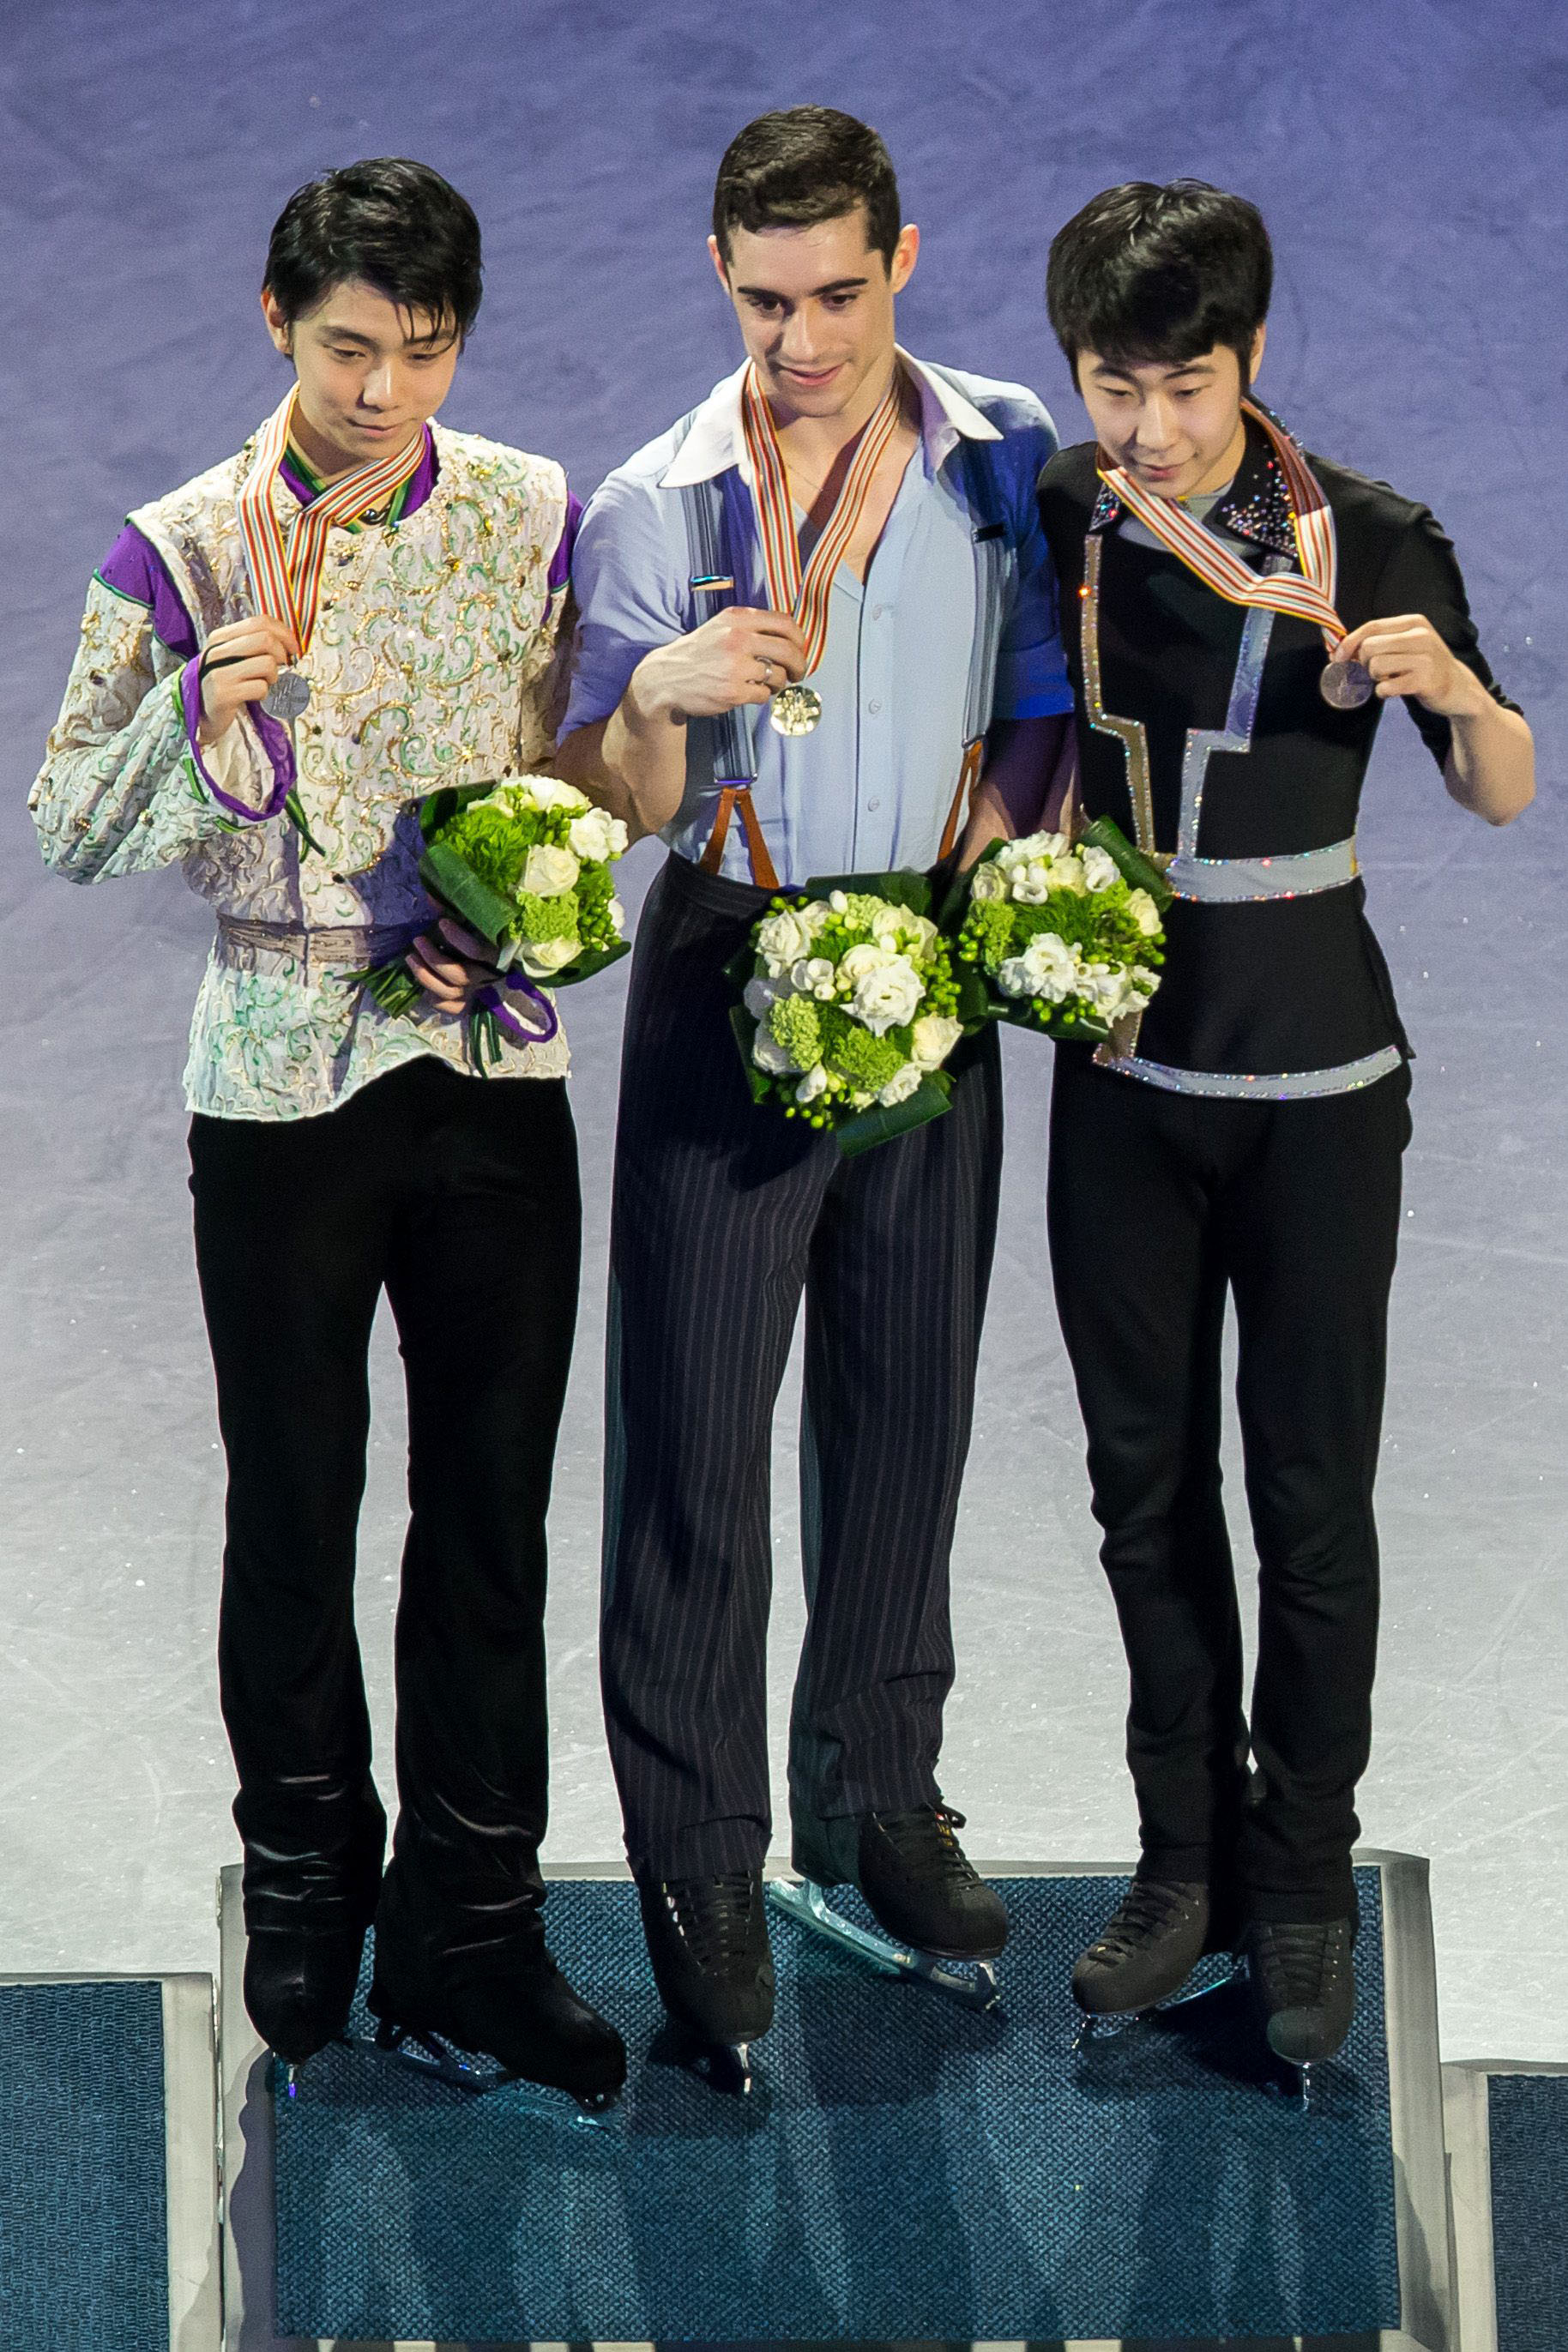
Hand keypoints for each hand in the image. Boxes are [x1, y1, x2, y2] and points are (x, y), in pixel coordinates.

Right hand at [196, 616, 299, 743]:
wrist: (201, 712)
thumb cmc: (226, 683)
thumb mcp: (234, 658)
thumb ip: (254, 645)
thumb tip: (288, 641)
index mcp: (220, 637)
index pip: (260, 621)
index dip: (284, 633)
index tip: (293, 649)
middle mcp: (217, 651)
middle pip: (266, 639)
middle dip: (282, 655)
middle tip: (281, 668)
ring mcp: (218, 672)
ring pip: (267, 663)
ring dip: (274, 677)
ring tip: (264, 683)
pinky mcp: (224, 694)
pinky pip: (261, 688)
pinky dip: (265, 694)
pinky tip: (254, 697)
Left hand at [407, 918, 499, 1014]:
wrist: (499, 969)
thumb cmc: (483, 938)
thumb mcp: (473, 924)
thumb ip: (454, 911)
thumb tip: (430, 896)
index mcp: (495, 956)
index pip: (476, 951)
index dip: (457, 938)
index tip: (442, 923)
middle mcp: (485, 978)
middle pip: (458, 975)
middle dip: (433, 958)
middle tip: (417, 940)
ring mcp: (474, 993)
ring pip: (448, 992)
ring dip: (424, 975)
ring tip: (410, 957)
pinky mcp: (465, 1005)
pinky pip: (447, 1007)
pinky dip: (432, 996)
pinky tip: (424, 981)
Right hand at [628, 607, 808, 722]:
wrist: (667, 678)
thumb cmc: (699, 653)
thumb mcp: (722, 627)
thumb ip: (752, 627)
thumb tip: (790, 638)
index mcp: (738, 618)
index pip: (785, 624)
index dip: (800, 640)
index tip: (800, 650)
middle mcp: (737, 638)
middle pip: (789, 651)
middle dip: (799, 665)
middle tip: (797, 673)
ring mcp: (735, 666)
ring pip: (778, 675)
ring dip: (777, 683)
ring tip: (765, 683)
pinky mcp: (733, 691)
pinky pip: (763, 694)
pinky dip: (761, 696)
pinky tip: (748, 691)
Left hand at [1332, 614, 1486, 717]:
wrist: (1457, 688)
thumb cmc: (1422, 666)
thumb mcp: (1405, 645)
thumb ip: (1379, 642)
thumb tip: (1339, 650)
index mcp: (1414, 622)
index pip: (1371, 627)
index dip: (1349, 643)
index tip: (1337, 658)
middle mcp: (1421, 635)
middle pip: (1370, 647)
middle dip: (1364, 664)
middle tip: (1375, 672)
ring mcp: (1425, 657)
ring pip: (1375, 666)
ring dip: (1375, 678)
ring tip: (1390, 679)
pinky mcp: (1424, 680)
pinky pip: (1386, 687)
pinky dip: (1383, 692)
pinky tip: (1395, 690)